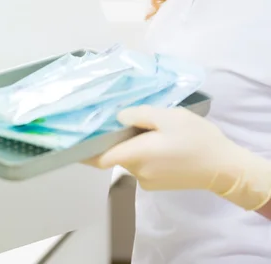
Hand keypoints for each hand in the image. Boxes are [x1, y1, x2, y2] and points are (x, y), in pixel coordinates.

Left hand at [91, 105, 259, 198]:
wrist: (223, 167)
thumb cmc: (195, 138)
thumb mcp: (168, 116)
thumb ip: (139, 115)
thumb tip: (118, 118)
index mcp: (136, 155)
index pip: (99, 158)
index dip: (85, 149)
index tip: (75, 136)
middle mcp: (137, 172)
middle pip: (116, 154)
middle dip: (116, 138)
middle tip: (123, 116)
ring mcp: (148, 181)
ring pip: (130, 158)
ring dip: (133, 144)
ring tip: (150, 125)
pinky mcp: (158, 183)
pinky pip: (142, 165)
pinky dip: (144, 152)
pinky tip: (159, 139)